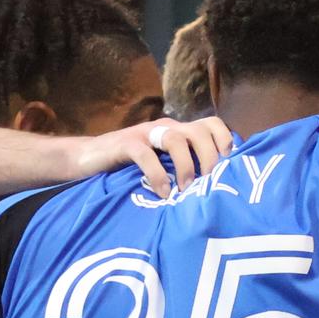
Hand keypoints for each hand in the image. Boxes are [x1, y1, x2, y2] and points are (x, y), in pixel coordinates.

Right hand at [76, 117, 232, 198]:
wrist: (88, 159)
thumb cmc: (132, 168)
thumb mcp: (164, 166)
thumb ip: (186, 169)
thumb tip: (217, 191)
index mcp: (180, 131)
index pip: (211, 124)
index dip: (226, 140)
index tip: (231, 166)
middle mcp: (166, 127)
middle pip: (198, 131)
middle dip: (210, 158)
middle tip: (210, 185)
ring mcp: (145, 133)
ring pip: (175, 138)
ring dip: (186, 166)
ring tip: (186, 191)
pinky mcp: (125, 144)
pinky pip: (146, 155)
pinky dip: (157, 175)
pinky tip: (162, 193)